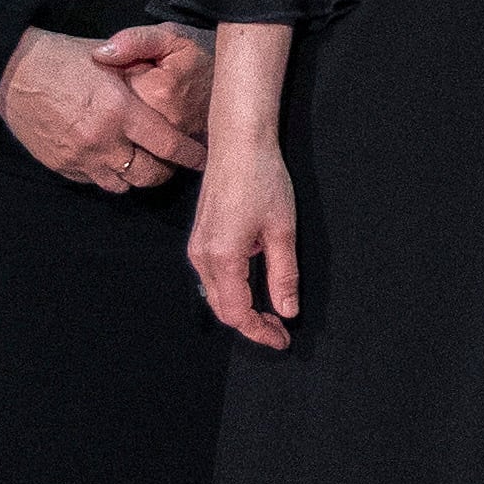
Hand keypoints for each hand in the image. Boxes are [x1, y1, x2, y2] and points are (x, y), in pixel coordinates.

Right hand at [0, 25, 204, 191]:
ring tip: (143, 163)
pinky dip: (107, 175)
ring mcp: (79, 157)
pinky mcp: (61, 166)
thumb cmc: (65, 59)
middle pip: (148, 175)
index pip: (168, 145)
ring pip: (122, 185)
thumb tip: (174, 90)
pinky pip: (94, 182)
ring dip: (136, 177)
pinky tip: (111, 160)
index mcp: (121, 111)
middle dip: (165, 172)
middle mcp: (102, 140)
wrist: (14, 72)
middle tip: (172, 162)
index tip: (202, 158)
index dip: (190, 155)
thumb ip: (142, 75)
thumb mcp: (111, 58)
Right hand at [187, 133, 298, 348]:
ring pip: (216, 295)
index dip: (260, 332)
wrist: (238, 143)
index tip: (283, 340)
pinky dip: (233, 291)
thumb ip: (283, 275)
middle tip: (281, 331)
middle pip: (223, 309)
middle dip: (252, 324)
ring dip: (241, 308)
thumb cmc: (262, 178)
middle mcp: (201, 257)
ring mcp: (197, 248)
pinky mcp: (200, 239)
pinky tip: (254, 288)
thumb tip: (287, 310)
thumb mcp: (282, 230)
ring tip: (271, 314)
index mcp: (222, 257)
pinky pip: (213, 277)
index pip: (237, 314)